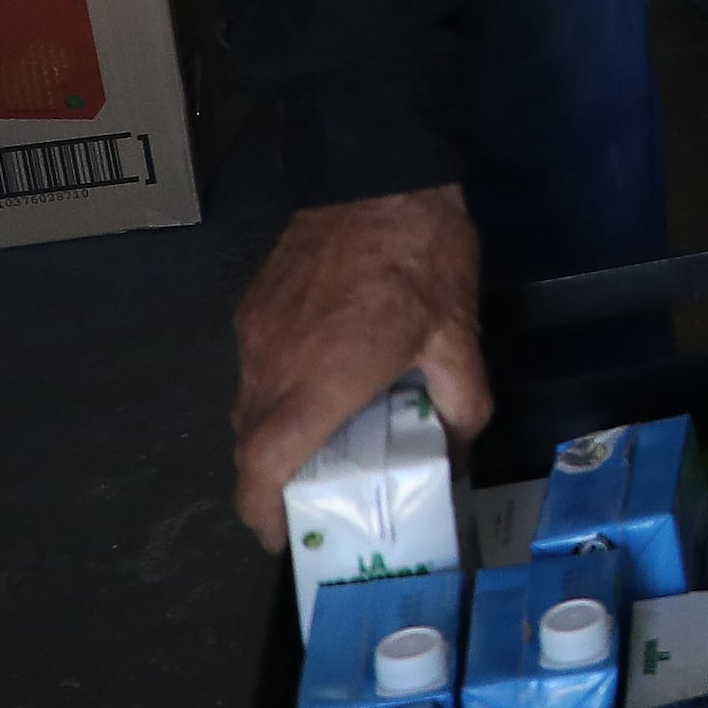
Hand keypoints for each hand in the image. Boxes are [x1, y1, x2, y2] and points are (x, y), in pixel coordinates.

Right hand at [232, 185, 488, 549]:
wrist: (377, 174)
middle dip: (269, 481)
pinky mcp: (251, 308)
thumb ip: (461, 401)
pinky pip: (252, 368)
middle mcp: (273, 364)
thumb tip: (461, 449)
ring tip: (316, 443)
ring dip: (271, 435)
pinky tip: (316, 384)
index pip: (262, 464)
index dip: (260, 510)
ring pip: (246, 407)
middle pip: (249, 444)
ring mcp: (255, 335)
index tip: (279, 534)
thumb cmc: (422, 257)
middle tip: (307, 495)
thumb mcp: (458, 335)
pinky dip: (274, 392)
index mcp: (321, 381)